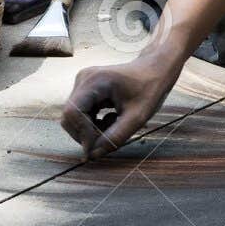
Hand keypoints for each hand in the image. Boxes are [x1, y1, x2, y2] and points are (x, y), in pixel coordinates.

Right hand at [60, 52, 182, 160]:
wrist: (154, 70)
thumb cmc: (149, 88)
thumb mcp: (137, 117)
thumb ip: (115, 137)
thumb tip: (93, 155)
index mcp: (94, 81)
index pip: (73, 113)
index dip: (82, 134)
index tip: (97, 148)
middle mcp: (83, 79)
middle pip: (69, 116)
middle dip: (85, 134)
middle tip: (108, 140)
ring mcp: (83, 83)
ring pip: (74, 117)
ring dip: (90, 130)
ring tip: (114, 126)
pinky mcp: (86, 89)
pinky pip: (81, 113)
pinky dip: (93, 124)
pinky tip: (111, 120)